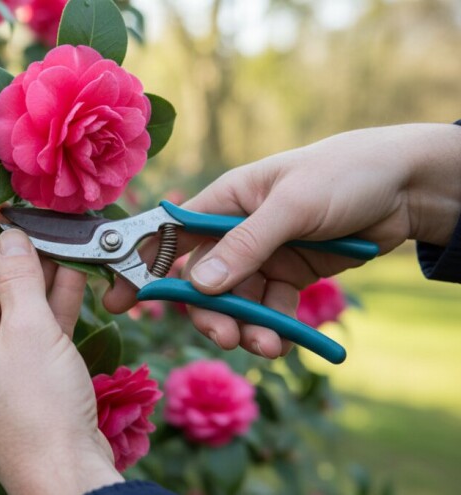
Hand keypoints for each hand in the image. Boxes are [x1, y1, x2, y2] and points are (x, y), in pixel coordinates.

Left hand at [0, 209, 122, 494]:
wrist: (68, 476)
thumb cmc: (38, 407)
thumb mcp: (29, 329)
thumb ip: (19, 275)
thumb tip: (11, 235)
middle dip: (13, 256)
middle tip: (37, 220)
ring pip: (11, 309)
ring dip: (38, 278)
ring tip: (63, 240)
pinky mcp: (20, 379)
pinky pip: (30, 332)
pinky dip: (51, 306)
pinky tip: (75, 275)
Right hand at [105, 123, 460, 357]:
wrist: (409, 186)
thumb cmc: (345, 174)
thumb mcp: (292, 206)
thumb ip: (245, 245)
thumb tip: (199, 285)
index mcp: (226, 200)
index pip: (171, 234)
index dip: (142, 264)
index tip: (121, 298)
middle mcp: (237, 230)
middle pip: (202, 279)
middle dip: (207, 311)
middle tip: (222, 337)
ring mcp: (263, 255)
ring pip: (235, 301)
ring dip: (243, 327)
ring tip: (264, 347)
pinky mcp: (290, 276)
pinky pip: (269, 308)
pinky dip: (272, 327)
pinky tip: (283, 342)